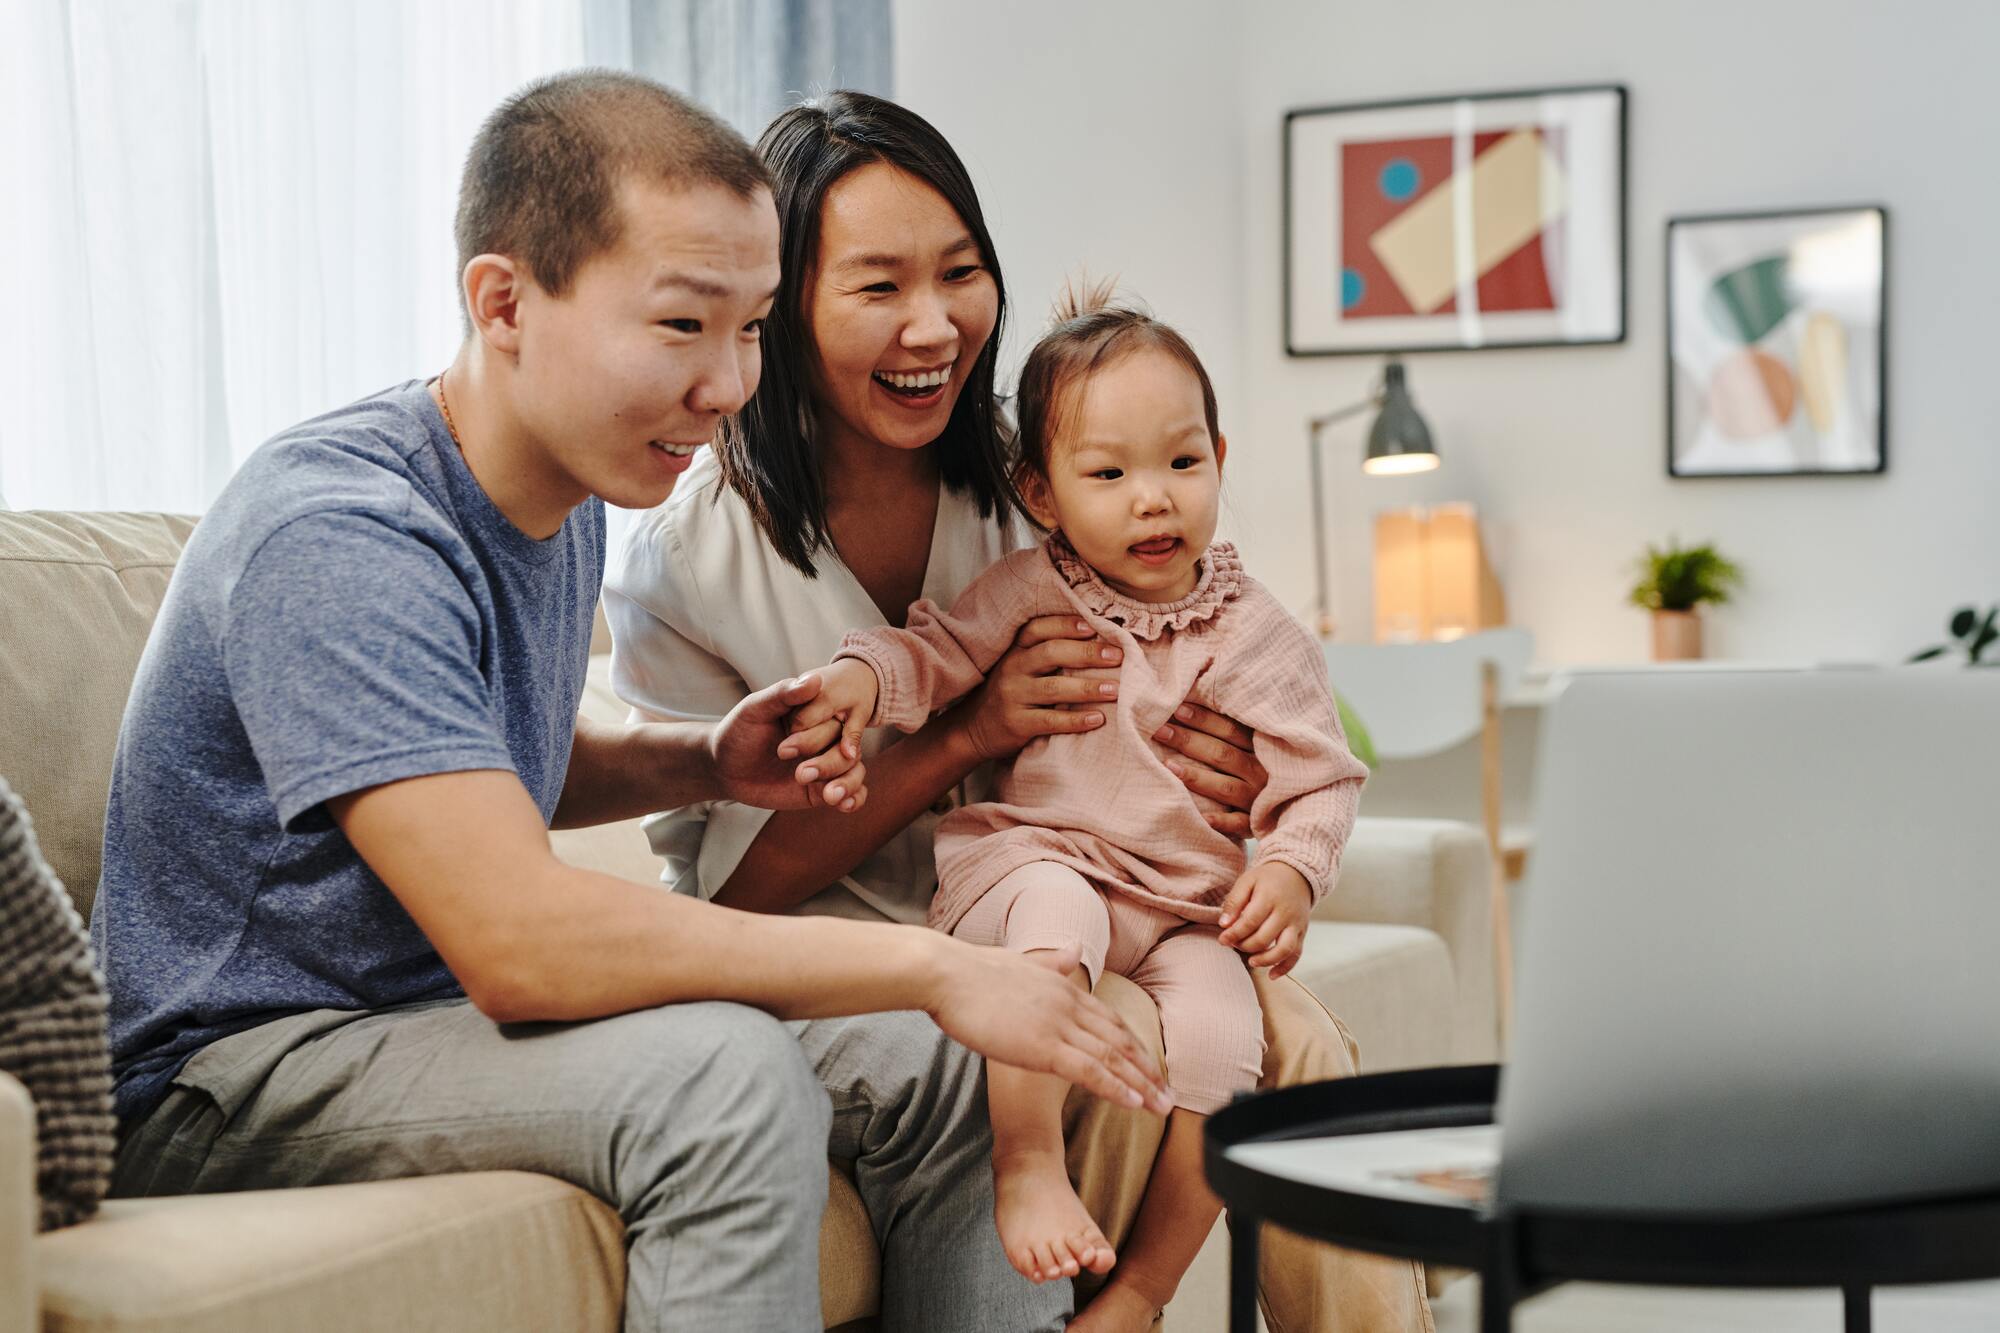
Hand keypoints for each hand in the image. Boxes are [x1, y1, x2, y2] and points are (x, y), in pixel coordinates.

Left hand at [710, 676, 867, 812]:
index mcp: (814, 714)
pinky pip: (850, 792)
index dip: (819, 735)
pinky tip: (843, 805)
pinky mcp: (821, 788)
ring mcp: (825, 763)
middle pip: (848, 749)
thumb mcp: (755, 709)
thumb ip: (784, 694)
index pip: (834, 721)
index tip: (788, 749)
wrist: (724, 767)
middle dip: (828, 764)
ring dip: (847, 783)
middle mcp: (824, 737)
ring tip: (829, 795)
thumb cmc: (738, 732)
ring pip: (854, 770)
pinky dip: (854, 798)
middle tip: (800, 774)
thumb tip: (816, 679)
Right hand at [926, 939, 1173, 1113]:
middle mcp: (1068, 1004)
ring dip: (1141, 1085)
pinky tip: (1134, 1104)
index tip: (1150, 1066)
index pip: (1110, 1020)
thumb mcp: (1020, 963)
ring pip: (1112, 1059)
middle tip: (1169, 1094)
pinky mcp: (1043, 1047)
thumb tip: (1075, 949)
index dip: (1133, 1045)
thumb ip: (1052, 963)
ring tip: (1162, 1106)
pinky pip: (1089, 1072)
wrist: (945, 974)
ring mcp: (1058, 1025)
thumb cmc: (971, 972)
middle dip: (1147, 1070)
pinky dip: (1115, 1088)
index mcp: (1063, 987)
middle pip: (1120, 1041)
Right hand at [946, 615, 1121, 762]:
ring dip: (1087, 687)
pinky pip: (1050, 721)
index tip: (1094, 627)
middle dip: (1087, 654)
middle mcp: (1012, 668)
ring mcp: (1012, 696)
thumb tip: (1098, 642)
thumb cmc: (1010, 693)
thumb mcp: (1019, 667)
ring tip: (1115, 689)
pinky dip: (1075, 720)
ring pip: (1053, 688)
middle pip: (1051, 653)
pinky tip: (1097, 718)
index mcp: (1015, 650)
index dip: (1066, 625)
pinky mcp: (1016, 724)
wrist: (973, 729)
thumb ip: (1046, 654)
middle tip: (1117, 657)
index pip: (1038, 629)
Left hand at [1154, 701, 1269, 836]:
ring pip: (1225, 788)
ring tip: (1168, 766)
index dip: (1204, 719)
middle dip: (1189, 741)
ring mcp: (1259, 798)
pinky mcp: (1256, 822)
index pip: (1231, 730)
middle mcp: (1261, 772)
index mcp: (1262, 747)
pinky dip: (1221, 821)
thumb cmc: (1264, 765)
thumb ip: (1235, 727)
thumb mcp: (1258, 743)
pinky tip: (1200, 816)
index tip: (1177, 709)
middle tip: (1160, 731)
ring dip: (1197, 777)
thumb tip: (1196, 698)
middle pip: (1223, 754)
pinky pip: (1238, 824)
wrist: (1298, 805)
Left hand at [1217, 861, 1310, 978]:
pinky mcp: (1303, 933)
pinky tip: (1271, 975)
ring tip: (1251, 962)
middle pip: (1265, 937)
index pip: (1250, 921)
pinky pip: (1297, 954)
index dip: (1234, 934)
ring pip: (1284, 949)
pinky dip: (1285, 967)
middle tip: (1233, 945)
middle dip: (1245, 946)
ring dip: (1266, 960)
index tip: (1222, 940)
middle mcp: (1285, 912)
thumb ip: (1234, 901)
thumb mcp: (1247, 881)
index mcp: (1270, 897)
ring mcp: (1296, 924)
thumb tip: (1224, 924)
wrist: (1297, 874)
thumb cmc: (1266, 880)